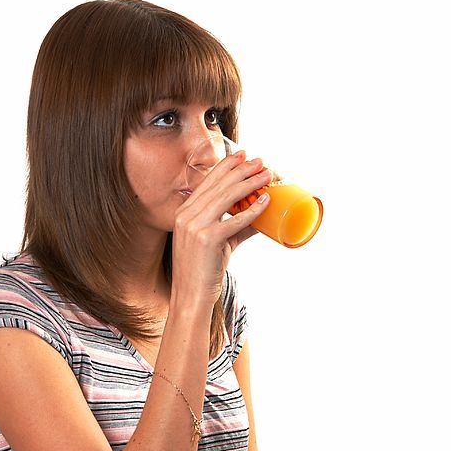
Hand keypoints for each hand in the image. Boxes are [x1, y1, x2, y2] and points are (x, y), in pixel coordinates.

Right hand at [171, 151, 270, 305]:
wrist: (190, 295)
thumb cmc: (203, 270)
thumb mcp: (220, 242)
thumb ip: (238, 227)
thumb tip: (262, 216)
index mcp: (184, 212)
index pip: (207, 182)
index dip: (226, 166)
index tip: (243, 155)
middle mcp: (186, 215)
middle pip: (218, 185)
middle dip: (242, 169)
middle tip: (260, 161)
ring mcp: (194, 226)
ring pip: (227, 197)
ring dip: (250, 183)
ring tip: (266, 175)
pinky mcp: (207, 239)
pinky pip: (234, 220)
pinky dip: (252, 210)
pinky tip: (265, 201)